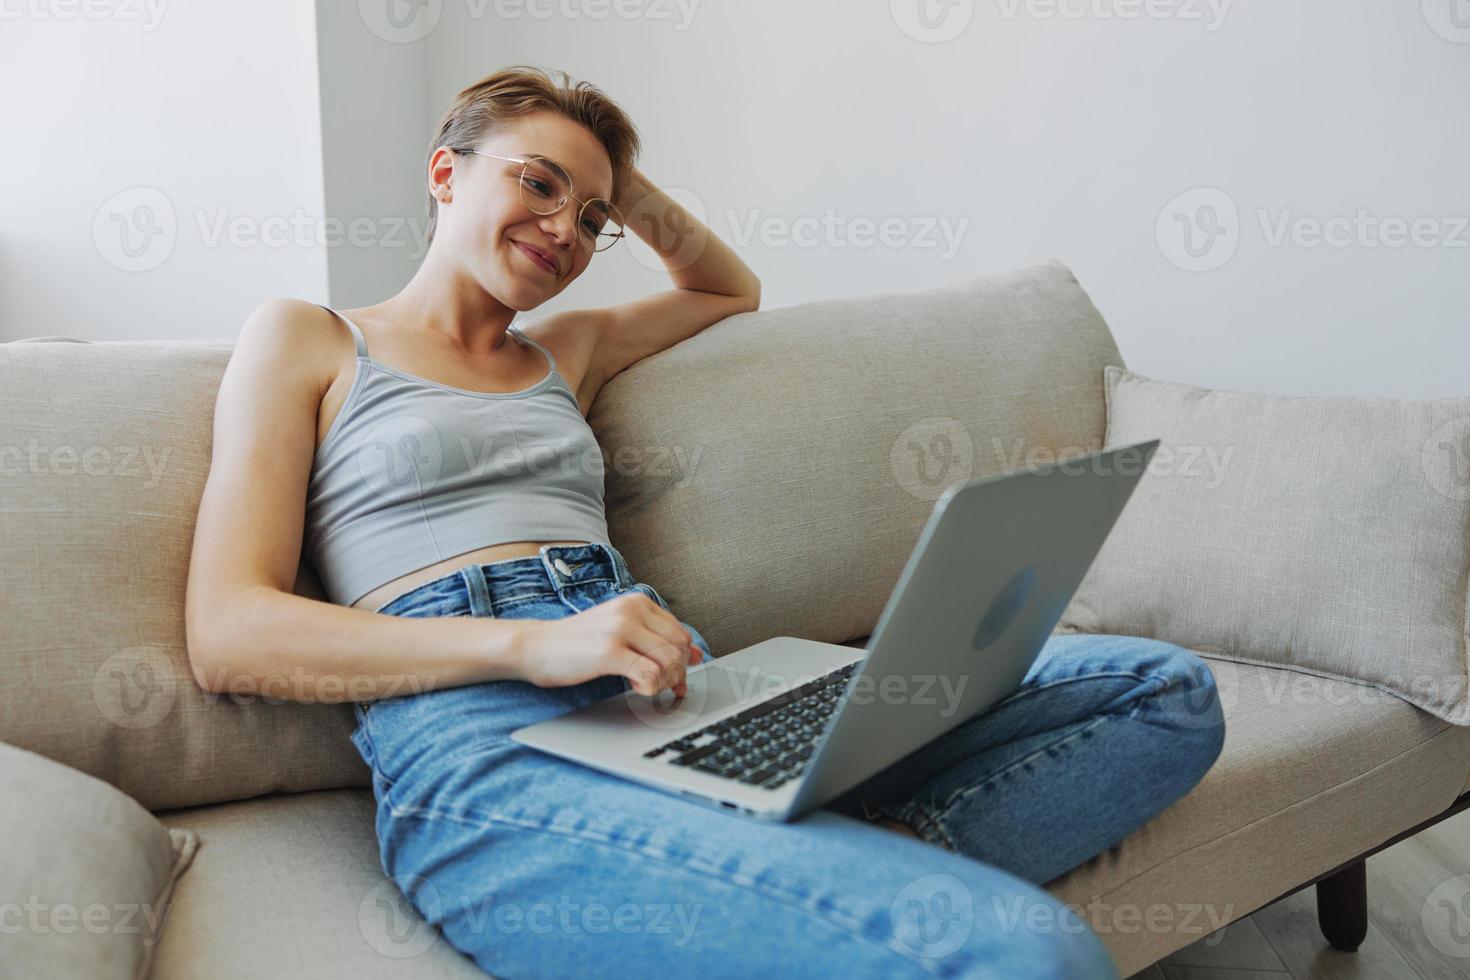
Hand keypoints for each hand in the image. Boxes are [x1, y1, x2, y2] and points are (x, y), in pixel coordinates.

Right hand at [515, 592, 703, 697]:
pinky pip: (648, 674)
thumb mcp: (620, 631)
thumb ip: (655, 639)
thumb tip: (698, 655)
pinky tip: (636, 688)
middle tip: (665, 689)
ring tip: (647, 687)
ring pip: (668, 660)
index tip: (676, 678)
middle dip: (677, 674)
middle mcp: (631, 610)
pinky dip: (650, 687)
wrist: (536, 647)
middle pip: (679, 648)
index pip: (680, 633)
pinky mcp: (608, 651)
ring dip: (664, 682)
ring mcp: (619, 629)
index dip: (684, 660)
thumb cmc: (578, 644)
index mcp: (637, 602)